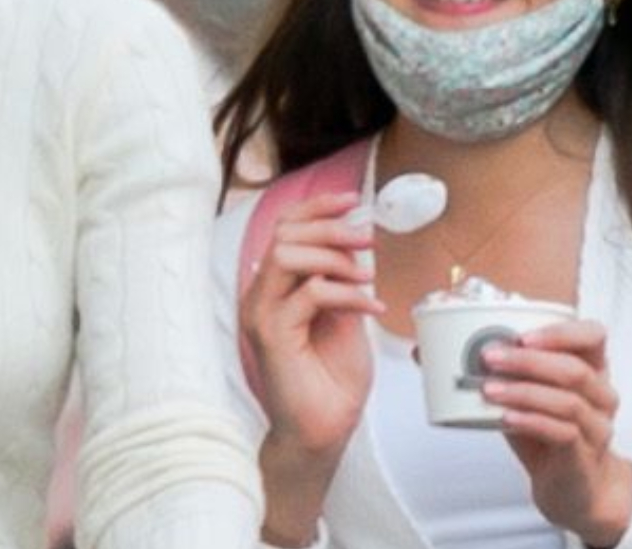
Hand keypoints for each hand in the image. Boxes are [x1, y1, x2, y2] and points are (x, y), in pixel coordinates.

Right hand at [242, 191, 383, 464]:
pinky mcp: (272, 334)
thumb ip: (340, 281)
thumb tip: (354, 243)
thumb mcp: (343, 317)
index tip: (354, 201)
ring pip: (287, 255)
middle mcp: (259, 295)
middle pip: (285, 234)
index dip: (317, 207)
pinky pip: (309, 294)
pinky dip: (346, 294)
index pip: (284, 229)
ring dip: (334, 257)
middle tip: (369, 242)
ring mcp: (261, 313)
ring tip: (367, 277)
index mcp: (273, 287)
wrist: (324, 429)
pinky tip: (371, 309)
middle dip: (332, 229)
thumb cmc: (332, 379)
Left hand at [481, 319, 631, 546]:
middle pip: (574, 369)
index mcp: (591, 368)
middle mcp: (601, 394)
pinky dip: (531, 421)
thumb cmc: (546, 432)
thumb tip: (425, 352)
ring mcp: (596, 426)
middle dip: (528, 360)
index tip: (521, 334)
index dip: (561, 332)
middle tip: (489, 357)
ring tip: (489, 389)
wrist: (571, 486)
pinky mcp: (583, 454)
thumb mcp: (520, 396)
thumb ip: (489, 373)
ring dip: (524, 390)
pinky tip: (506, 418)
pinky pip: (562, 433)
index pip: (592, 335)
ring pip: (568, 400)